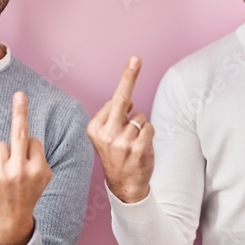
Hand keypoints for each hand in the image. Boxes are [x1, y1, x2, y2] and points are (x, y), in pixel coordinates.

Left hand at [0, 92, 52, 244]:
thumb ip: (38, 157)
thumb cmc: (27, 193)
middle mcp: (21, 170)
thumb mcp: (43, 177)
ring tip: (5, 174)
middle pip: (19, 132)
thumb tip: (29, 134)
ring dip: (3, 155)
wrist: (10, 220)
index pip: (33, 140)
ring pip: (0, 145)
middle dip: (20, 112)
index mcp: (38, 169)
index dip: (30, 148)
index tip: (29, 151)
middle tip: (20, 94)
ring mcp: (1, 174)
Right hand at [86, 56, 154, 202]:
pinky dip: (149, 134)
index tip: (133, 62)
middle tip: (136, 58)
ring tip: (133, 144)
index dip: (124, 95)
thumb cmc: (117, 156)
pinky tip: (141, 147)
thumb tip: (128, 101)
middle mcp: (105, 134)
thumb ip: (112, 117)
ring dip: (141, 127)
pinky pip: (149, 128)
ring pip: (140, 117)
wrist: (124, 186)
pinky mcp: (138, 148)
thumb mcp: (104, 137)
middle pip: (120, 99)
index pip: (113, 101)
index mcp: (94, 128)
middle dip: (128, 77)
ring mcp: (122, 142)